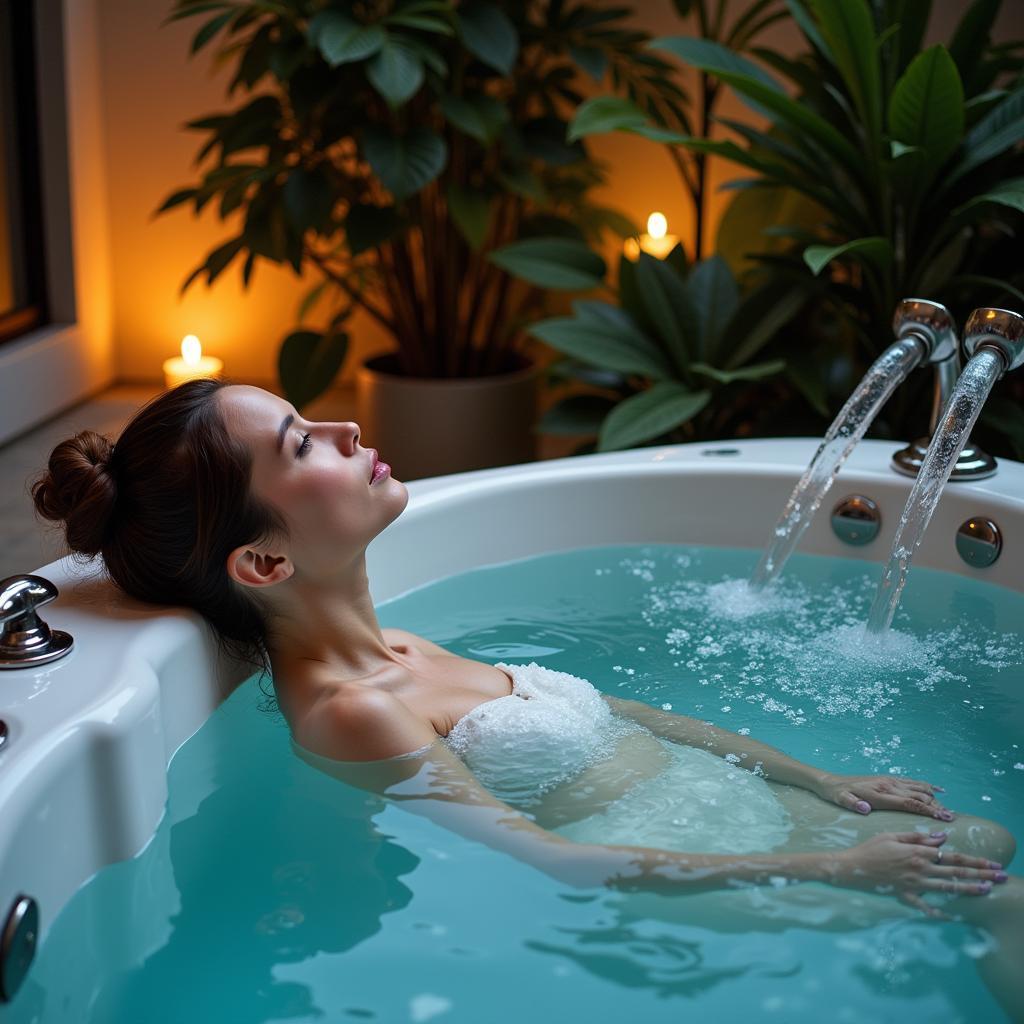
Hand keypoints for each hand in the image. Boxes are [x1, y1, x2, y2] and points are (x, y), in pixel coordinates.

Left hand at [814, 772, 953, 821]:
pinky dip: (927, 786)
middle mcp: (888, 785)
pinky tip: (939, 790)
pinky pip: (911, 781)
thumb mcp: (842, 801)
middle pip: (919, 795)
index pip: (909, 803)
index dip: (928, 810)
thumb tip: (865, 809)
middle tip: (952, 818)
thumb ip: (853, 805)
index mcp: (880, 793)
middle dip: (936, 806)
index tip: (943, 818)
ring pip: (918, 788)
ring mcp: (889, 780)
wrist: (831, 782)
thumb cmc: (838, 795)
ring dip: (934, 798)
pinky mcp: (888, 779)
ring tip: (948, 809)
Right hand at [828, 831, 1005, 917]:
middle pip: (956, 871)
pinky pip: (925, 907)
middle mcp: (919, 868)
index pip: (952, 855)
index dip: (974, 860)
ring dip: (969, 889)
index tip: (992, 863)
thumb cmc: (869, 848)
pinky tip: (952, 916)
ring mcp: (913, 884)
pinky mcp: (905, 896)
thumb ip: (917, 836)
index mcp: (917, 852)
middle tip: (1000, 877)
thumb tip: (941, 838)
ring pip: (947, 887)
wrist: (850, 867)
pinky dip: (938, 912)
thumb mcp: (891, 835)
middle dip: (981, 874)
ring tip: (986, 890)